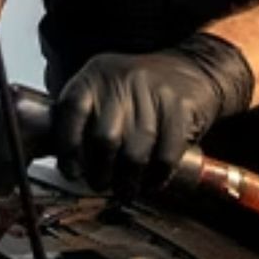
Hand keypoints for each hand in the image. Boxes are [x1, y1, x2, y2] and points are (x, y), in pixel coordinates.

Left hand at [54, 32, 253, 195]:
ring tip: (125, 191)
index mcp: (94, 76)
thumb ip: (83, 118)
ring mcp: (153, 92)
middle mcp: (121, 80)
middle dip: (100, 171)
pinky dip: (157, 177)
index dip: (67, 147)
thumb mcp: (105, 90)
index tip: (71, 171)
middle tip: (100, 184)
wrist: (194, 68)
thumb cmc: (139, 90)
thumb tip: (65, 160)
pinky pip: (165, 155)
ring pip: (135, 152)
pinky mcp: (180, 107)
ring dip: (128, 181)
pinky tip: (151, 183)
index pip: (71, 111)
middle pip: (104, 138)